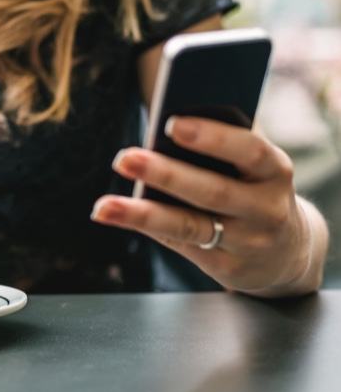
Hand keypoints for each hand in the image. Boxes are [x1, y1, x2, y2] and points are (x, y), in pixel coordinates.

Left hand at [91, 116, 326, 296]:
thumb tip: (161, 136)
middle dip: (165, 175)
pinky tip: (115, 216)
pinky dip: (145, 227)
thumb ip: (222, 152)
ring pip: (189, 226)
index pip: (249, 150)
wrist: (287, 252)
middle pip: (212, 192)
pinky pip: (179, 243)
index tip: (172, 124)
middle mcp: (266, 209)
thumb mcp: (254, 168)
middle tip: (124, 158)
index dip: (212, 138)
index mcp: (275, 171)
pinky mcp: (227, 267)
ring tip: (104, 205)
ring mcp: (247, 243)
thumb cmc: (253, 190)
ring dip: (142, 214)